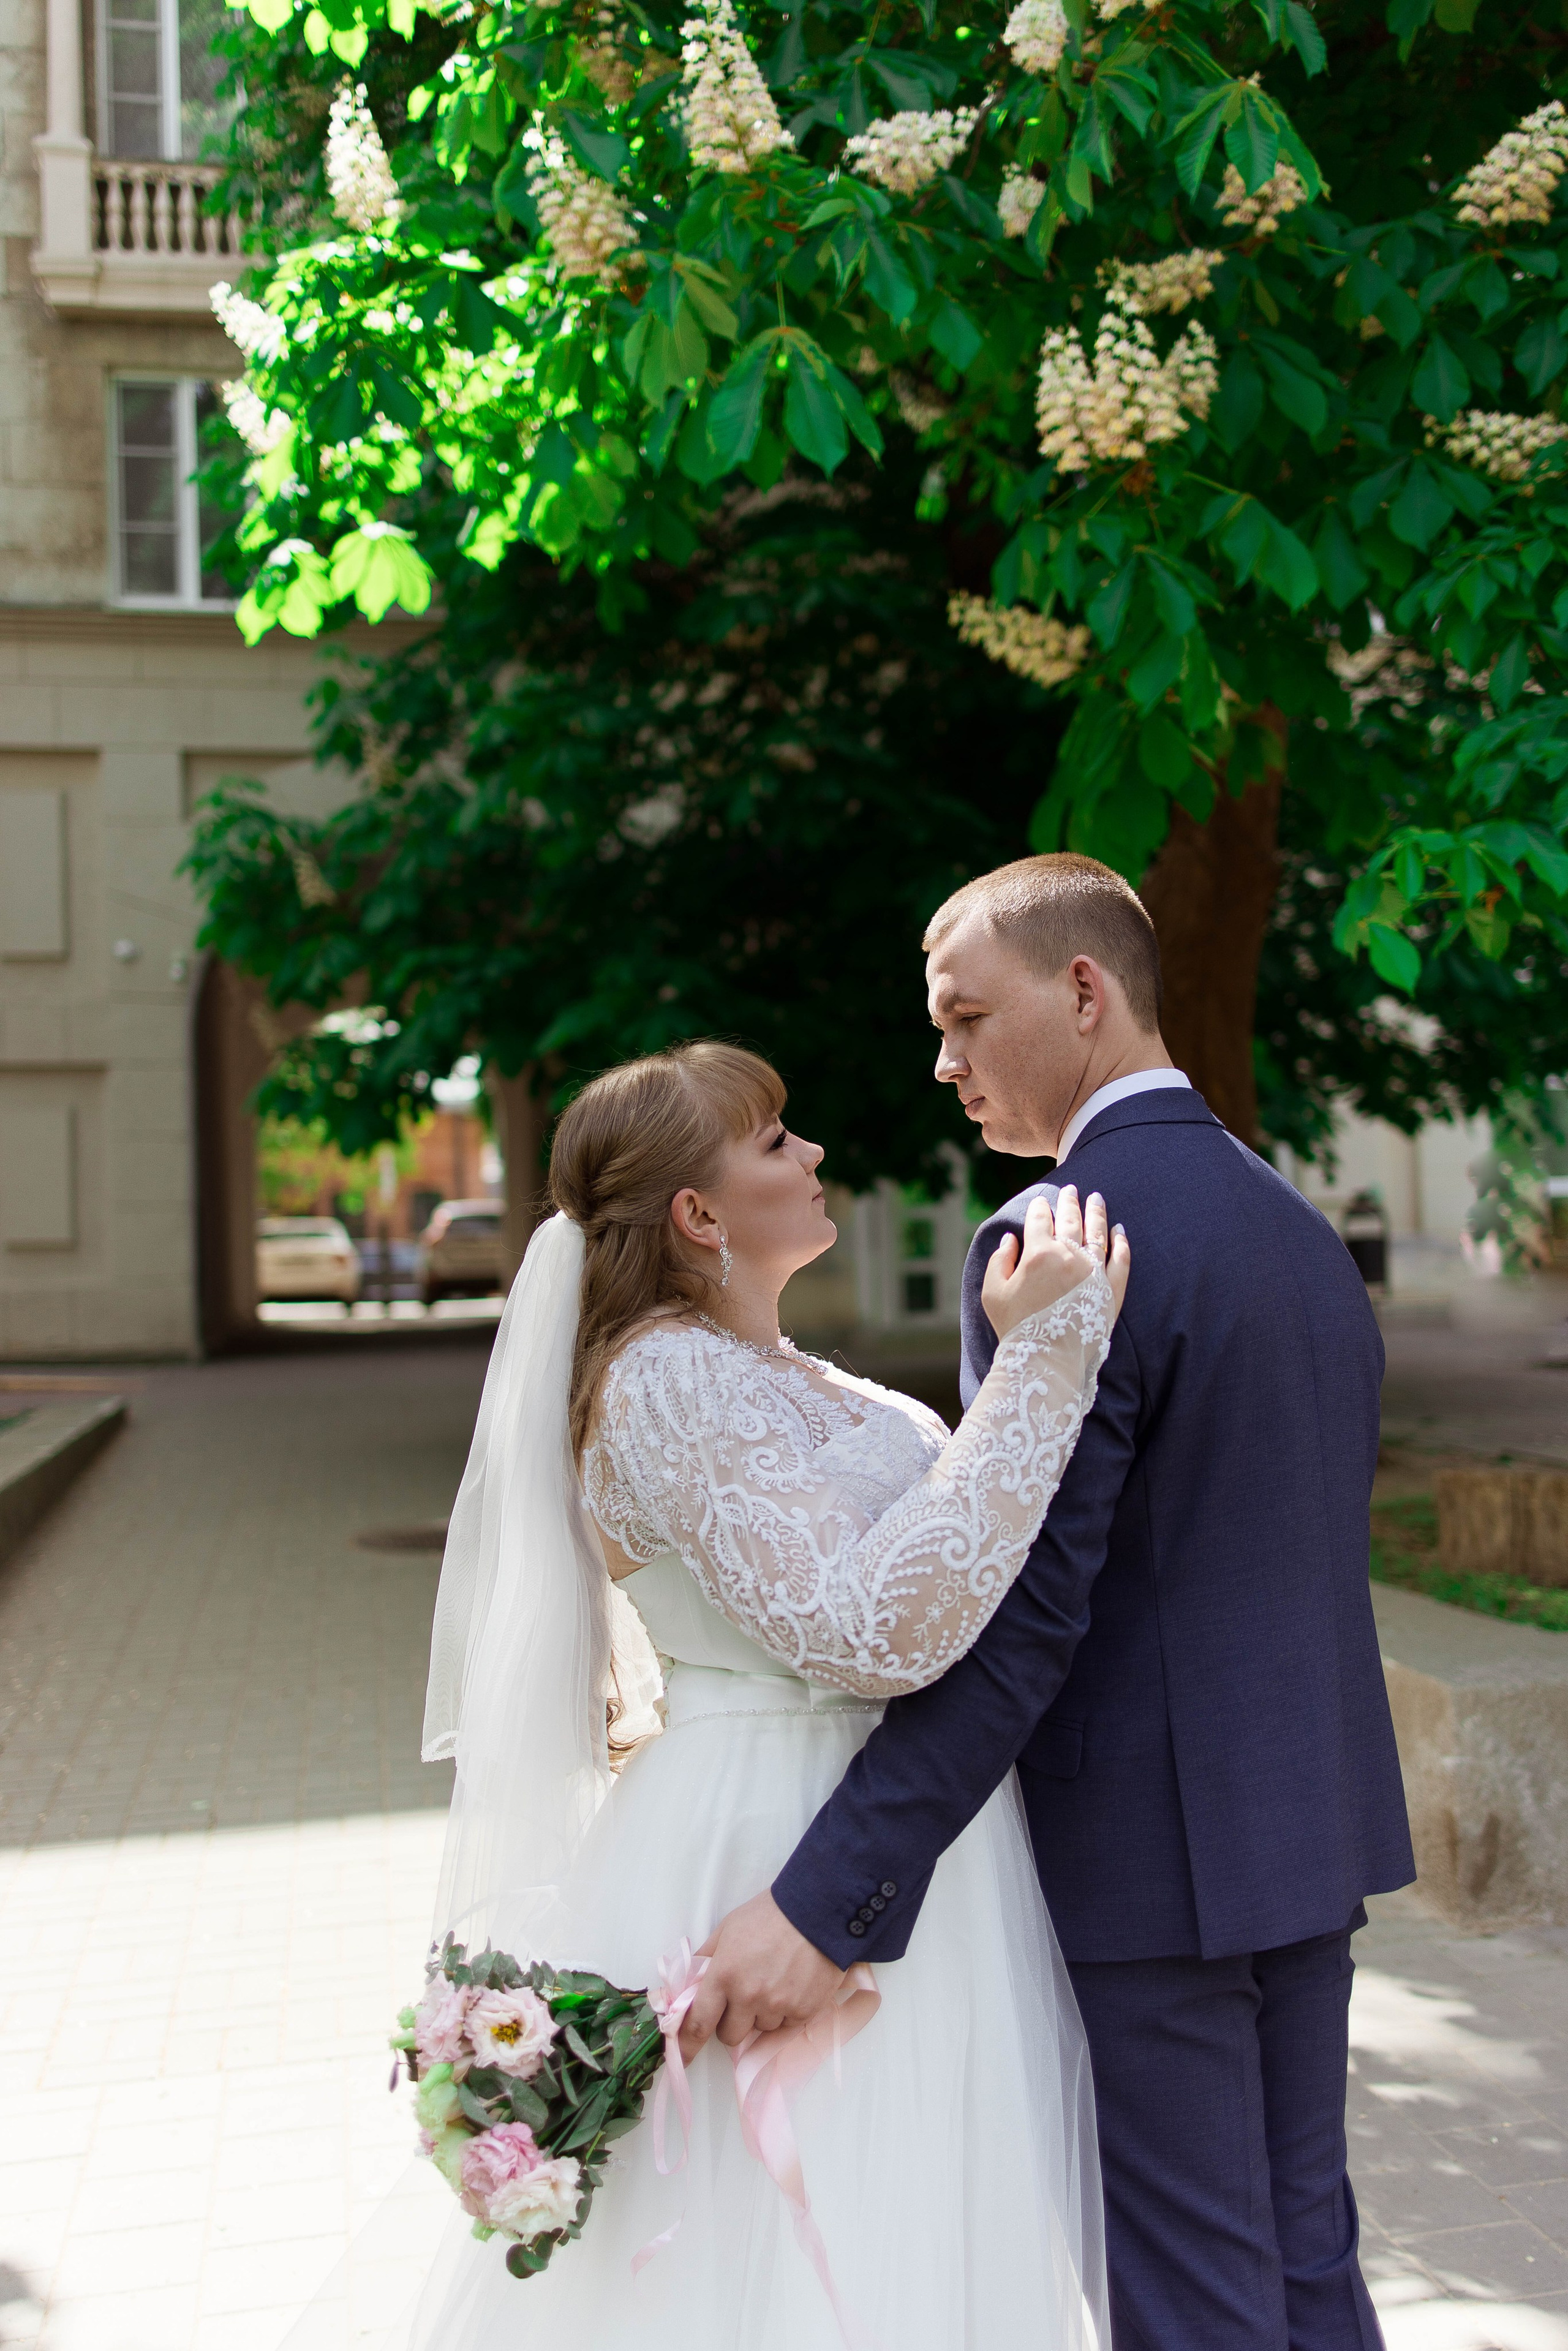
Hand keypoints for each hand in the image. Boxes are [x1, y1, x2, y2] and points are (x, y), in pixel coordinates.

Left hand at [677, 1890, 844, 2062]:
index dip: (688, 2045)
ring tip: (776, 1980)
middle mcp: (748, 1997)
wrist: (817, 1909)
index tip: (684, 2059)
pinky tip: (793, 1983)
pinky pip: (787, 2025)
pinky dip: (788, 2010)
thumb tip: (691, 1982)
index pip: (699, 2023)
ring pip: (762, 2029)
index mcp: (724, 1975)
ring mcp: (778, 2007)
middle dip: (734, 2021)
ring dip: (763, 2014)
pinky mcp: (804, 2011)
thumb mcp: (728, 1928)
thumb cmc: (769, 1914)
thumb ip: (707, 1957)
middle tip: (745, 1997)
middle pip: (730, 2036)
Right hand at [982, 1186, 1130, 1339]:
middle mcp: (1069, 1255)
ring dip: (1096, 1212)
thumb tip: (1011, 1239)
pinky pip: (1120, 1258)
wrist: (1046, 1361)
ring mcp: (1093, 1271)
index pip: (1040, 1219)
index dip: (1039, 1206)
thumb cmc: (1015, 1329)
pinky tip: (1119, 1230)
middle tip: (1070, 1189)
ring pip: (1097, 1232)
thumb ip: (999, 1261)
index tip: (1041, 1201)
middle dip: (1069, 1200)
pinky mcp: (1111, 1289)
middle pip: (1070, 1218)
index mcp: (1038, 1253)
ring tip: (1096, 1198)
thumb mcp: (992, 1294)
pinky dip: (1121, 1241)